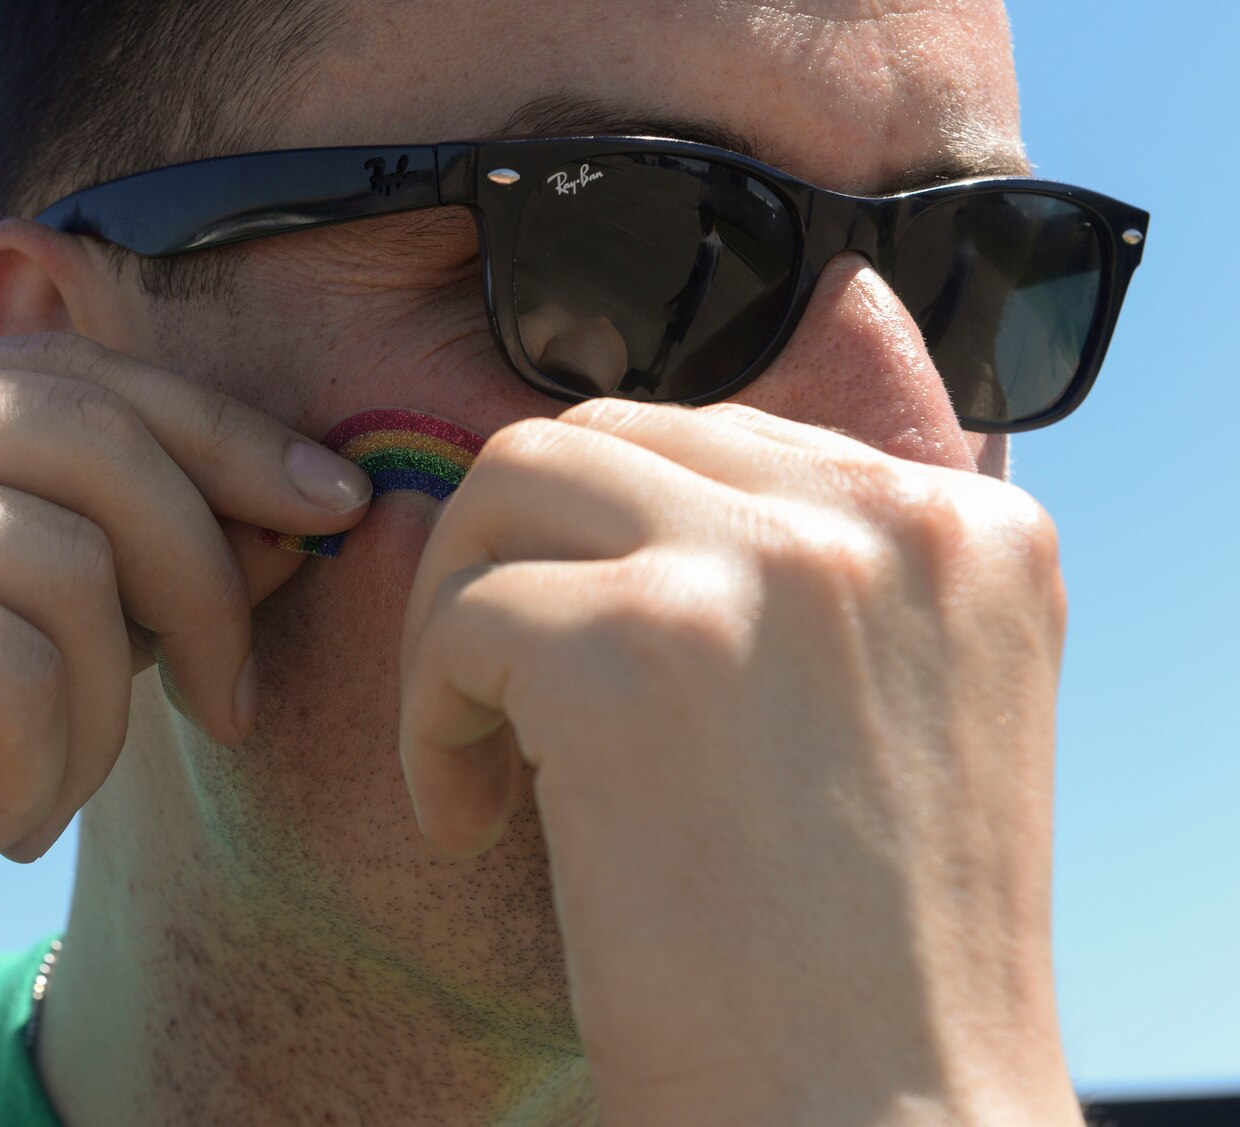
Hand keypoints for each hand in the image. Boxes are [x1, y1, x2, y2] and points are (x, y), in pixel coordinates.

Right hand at [0, 333, 370, 1084]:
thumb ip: (108, 554)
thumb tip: (298, 501)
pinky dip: (26, 774)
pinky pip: (21, 670)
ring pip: (75, 569)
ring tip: (16, 797)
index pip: (65, 373)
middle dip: (206, 576)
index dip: (218, 433)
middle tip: (235, 705)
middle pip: (93, 439)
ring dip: (90, 722)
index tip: (328, 502)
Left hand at [397, 400, 1081, 1126]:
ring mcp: (769, 570)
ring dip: (459, 610)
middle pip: (608, 436)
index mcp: (966, 531)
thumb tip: (632, 483)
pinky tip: (466, 827)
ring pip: (514, 481)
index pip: (725, 439)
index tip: (597, 672)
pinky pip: (462, 619)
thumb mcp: (897, 714)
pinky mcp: (642, 649)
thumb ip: (806, 579)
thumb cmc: (859, 959)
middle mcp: (886, 520)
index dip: (617, 546)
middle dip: (517, 553)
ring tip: (475, 748)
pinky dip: (428, 720)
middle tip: (499, 690)